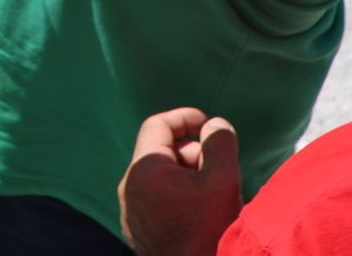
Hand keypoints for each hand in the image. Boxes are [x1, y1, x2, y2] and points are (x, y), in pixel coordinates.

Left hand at [119, 107, 241, 255]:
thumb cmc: (208, 232)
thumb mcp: (222, 181)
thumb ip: (219, 143)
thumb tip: (214, 125)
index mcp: (143, 170)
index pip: (158, 125)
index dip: (185, 118)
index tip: (209, 126)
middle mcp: (129, 187)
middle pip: (162, 152)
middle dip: (194, 153)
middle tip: (220, 171)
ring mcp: (131, 211)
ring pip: (161, 177)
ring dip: (190, 176)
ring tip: (214, 196)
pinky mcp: (138, 230)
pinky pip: (157, 199)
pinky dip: (179, 196)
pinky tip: (201, 214)